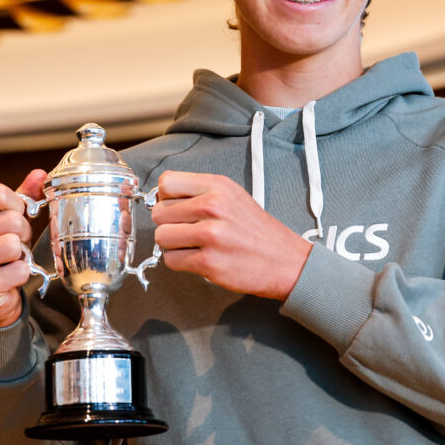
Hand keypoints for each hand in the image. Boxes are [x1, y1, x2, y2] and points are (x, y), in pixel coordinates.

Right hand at [0, 170, 45, 327]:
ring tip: (8, 260)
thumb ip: (21, 196)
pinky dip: (20, 274)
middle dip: (22, 233)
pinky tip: (6, 278)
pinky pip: (18, 270)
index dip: (16, 205)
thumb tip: (40, 175)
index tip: (13, 218)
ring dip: (21, 255)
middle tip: (11, 245)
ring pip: (14, 244)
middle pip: (12, 220)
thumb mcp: (4, 219)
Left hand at [152, 171, 311, 300]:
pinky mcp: (208, 262)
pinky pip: (171, 260)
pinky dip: (180, 262)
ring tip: (193, 246)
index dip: (166, 197)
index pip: (167, 182)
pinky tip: (199, 259)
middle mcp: (213, 206)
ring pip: (161, 236)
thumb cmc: (256, 231)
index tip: (176, 207)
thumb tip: (162, 198)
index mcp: (218, 186)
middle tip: (188, 230)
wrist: (285, 261)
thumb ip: (199, 192)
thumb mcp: (233, 196)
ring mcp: (210, 235)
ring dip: (173, 245)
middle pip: (159, 212)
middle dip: (169, 223)